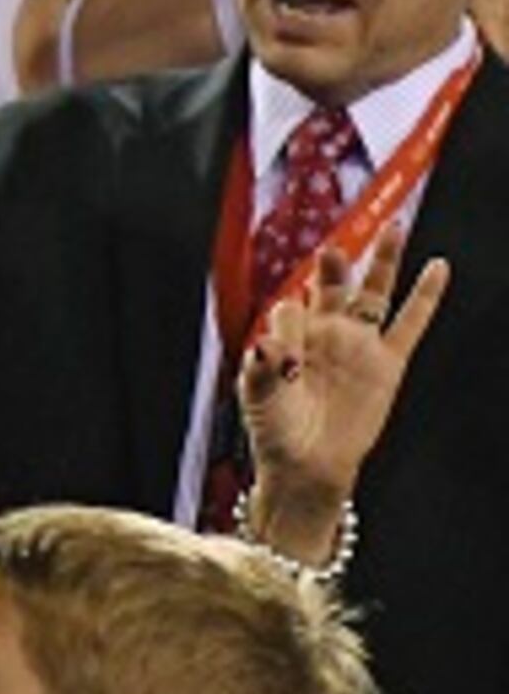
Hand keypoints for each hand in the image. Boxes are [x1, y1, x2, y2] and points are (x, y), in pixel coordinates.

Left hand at [239, 226, 449, 555]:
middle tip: (333, 247)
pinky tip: (437, 268)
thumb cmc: (275, 430)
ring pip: (374, 293)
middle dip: (333, 266)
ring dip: (382, 262)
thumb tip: (263, 345)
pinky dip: (425, 296)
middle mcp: (324, 332)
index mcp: (289, 335)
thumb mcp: (258, 397)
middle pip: (333, 285)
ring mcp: (358, 345)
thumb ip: (261, 369)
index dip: (288, 320)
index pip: (291, 307)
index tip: (280, 350)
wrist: (306, 465)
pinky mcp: (387, 363)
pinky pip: (410, 323)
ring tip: (391, 228)